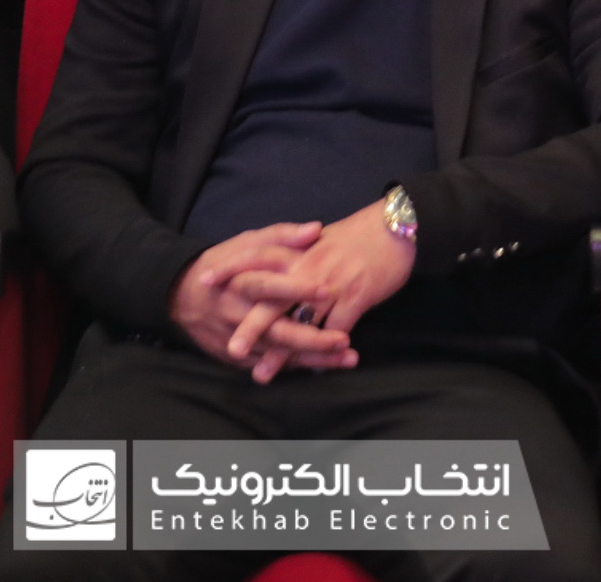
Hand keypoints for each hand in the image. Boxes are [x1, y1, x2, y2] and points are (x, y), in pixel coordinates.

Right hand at [170, 223, 354, 377]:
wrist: (182, 296)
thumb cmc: (225, 265)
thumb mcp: (248, 244)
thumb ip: (282, 235)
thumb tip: (316, 229)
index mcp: (239, 283)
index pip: (268, 287)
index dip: (296, 289)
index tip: (328, 290)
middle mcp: (237, 315)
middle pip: (274, 330)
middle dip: (309, 338)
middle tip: (343, 339)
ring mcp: (236, 339)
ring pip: (276, 353)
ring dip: (312, 357)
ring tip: (346, 357)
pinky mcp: (236, 357)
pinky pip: (270, 363)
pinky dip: (297, 366)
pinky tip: (327, 365)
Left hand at [228, 199, 416, 378]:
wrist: (395, 228)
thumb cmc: (358, 236)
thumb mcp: (320, 239)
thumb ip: (296, 253)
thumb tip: (271, 269)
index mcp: (299, 251)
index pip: (257, 255)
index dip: (231, 268)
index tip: (205, 282)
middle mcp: (310, 267)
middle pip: (273, 299)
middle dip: (251, 327)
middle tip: (232, 349)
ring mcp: (333, 284)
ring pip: (302, 323)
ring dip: (282, 352)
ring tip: (264, 373)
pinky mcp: (357, 296)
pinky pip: (337, 329)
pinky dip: (325, 349)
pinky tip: (316, 366)